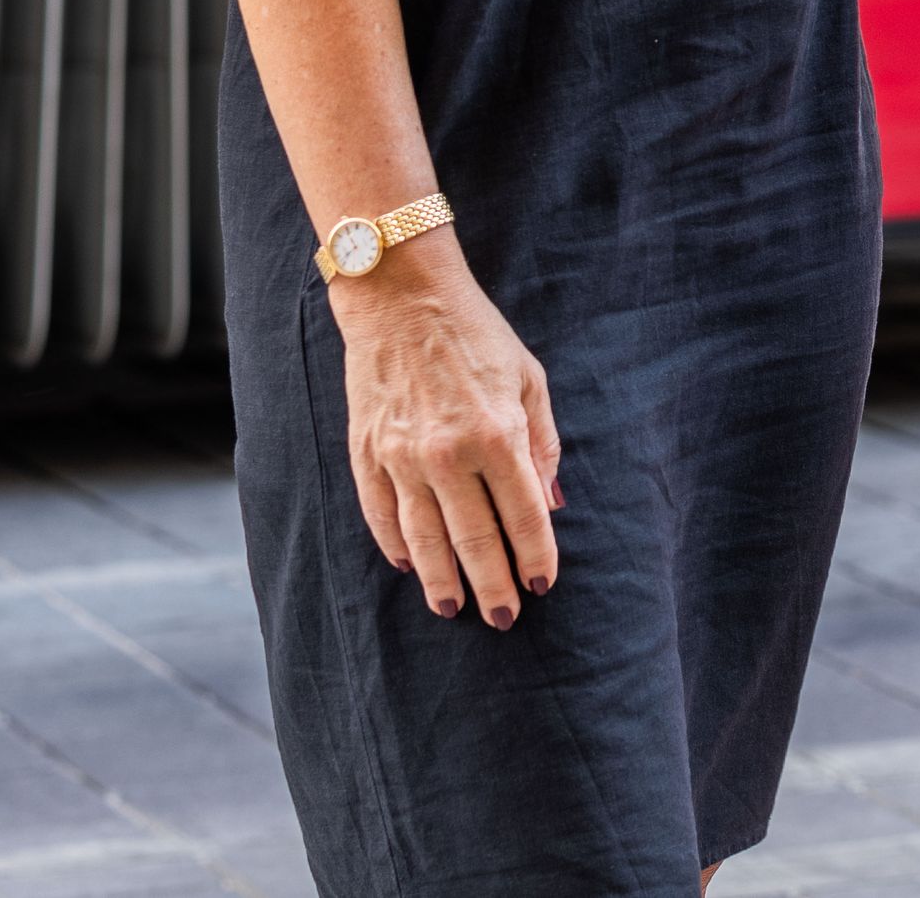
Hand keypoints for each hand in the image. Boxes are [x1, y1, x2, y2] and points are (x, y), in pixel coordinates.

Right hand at [329, 237, 563, 629]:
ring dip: (442, 580)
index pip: (523, 514)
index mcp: (496, 433)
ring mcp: (401, 457)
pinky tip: (410, 567)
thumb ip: (542, 444)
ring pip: (424, 539)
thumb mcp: (529, 379)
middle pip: (475, 539)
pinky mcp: (367, 453)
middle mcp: (448, 453)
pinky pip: (382, 514)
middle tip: (505, 618)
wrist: (402, 300)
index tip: (543, 585)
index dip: (536, 556)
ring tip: (454, 608)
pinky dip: (396, 546)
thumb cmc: (477, 336)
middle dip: (493, 585)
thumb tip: (552, 503)